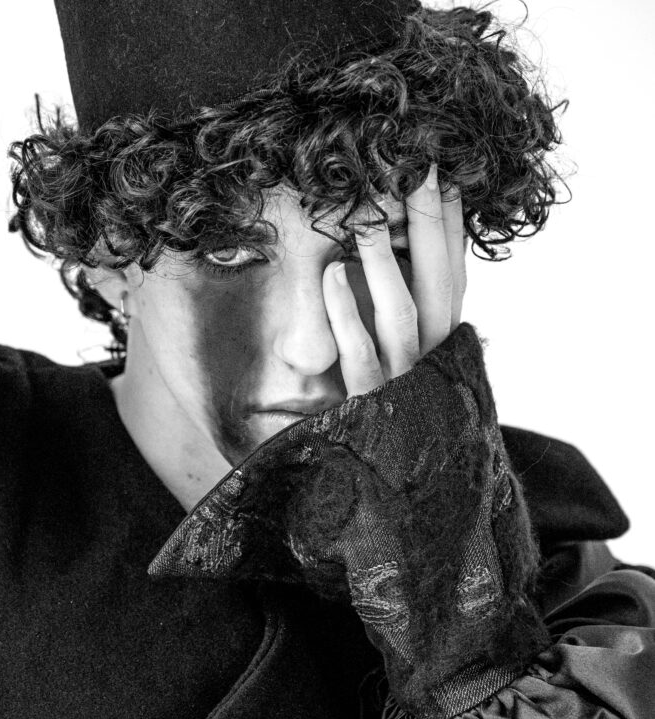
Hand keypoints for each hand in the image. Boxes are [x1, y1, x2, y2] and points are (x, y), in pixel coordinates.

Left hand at [322, 163, 466, 395]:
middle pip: (436, 282)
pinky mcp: (370, 404)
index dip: (449, 221)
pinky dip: (345, 313)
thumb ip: (411, 310)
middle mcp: (434, 358)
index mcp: (446, 340)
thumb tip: (392, 245)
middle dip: (427, 223)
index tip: (439, 167)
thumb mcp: (411, 355)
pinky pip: (358, 354)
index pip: (453, 271)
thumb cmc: (397, 409)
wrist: (397, 485)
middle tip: (414, 166)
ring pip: (399, 314)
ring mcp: (404, 381)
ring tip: (366, 214)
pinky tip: (331, 273)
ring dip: (384, 261)